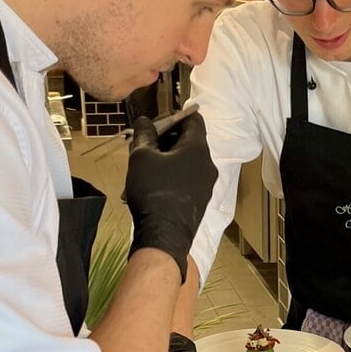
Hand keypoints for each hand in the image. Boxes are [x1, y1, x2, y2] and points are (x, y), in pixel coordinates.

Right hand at [123, 113, 216, 277]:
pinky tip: (152, 184)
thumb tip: (145, 121)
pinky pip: (187, 178)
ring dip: (166, 158)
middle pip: (189, 141)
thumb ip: (144, 134)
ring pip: (186, 161)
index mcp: (198, 149)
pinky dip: (172, 174)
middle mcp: (208, 165)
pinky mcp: (201, 200)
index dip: (174, 116)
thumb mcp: (142, 157)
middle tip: (144, 144)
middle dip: (166, 138)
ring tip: (144, 166)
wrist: (164, 235)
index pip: (194, 119)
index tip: (155, 123)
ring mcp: (207, 184)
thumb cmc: (153, 191)